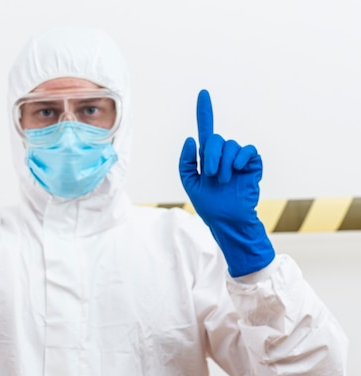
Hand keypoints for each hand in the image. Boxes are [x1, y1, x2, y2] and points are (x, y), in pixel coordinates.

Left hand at [178, 89, 273, 276]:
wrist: (226, 219)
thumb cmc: (209, 203)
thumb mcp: (190, 183)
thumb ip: (186, 162)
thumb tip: (191, 139)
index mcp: (207, 157)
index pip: (205, 129)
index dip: (204, 111)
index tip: (203, 93)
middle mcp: (223, 154)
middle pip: (215, 139)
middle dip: (210, 157)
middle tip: (211, 175)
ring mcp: (238, 158)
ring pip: (230, 146)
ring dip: (223, 164)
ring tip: (224, 181)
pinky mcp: (252, 164)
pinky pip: (247, 151)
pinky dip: (240, 159)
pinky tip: (237, 170)